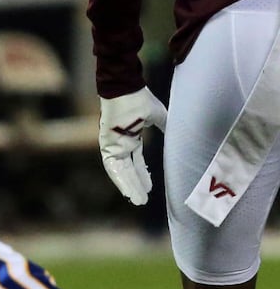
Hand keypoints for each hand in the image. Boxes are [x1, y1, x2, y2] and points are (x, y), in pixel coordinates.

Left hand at [98, 86, 167, 205]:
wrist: (126, 87)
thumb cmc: (140, 98)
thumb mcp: (158, 117)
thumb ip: (165, 128)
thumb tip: (181, 136)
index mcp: (131, 137)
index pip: (136, 160)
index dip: (142, 173)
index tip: (149, 187)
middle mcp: (121, 143)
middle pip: (129, 169)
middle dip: (137, 184)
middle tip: (143, 200)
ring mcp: (113, 144)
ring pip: (121, 171)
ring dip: (129, 186)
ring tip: (138, 201)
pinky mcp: (107, 144)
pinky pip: (113, 166)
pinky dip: (121, 179)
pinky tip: (128, 191)